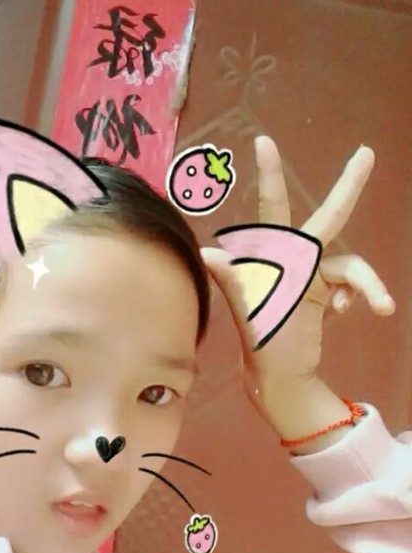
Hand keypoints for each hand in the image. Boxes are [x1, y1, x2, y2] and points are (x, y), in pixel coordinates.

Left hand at [201, 136, 394, 394]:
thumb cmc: (259, 341)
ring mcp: (313, 276)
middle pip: (328, 219)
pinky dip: (360, 297)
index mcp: (272, 256)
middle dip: (348, 188)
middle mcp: (294, 260)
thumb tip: (206, 252)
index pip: (272, 208)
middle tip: (367, 153)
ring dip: (367, 284)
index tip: (265, 141)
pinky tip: (348, 314)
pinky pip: (353, 286)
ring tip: (382, 303)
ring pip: (351, 266)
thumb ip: (233, 280)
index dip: (271, 175)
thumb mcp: (246, 311)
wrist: (281, 375)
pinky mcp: (328, 294)